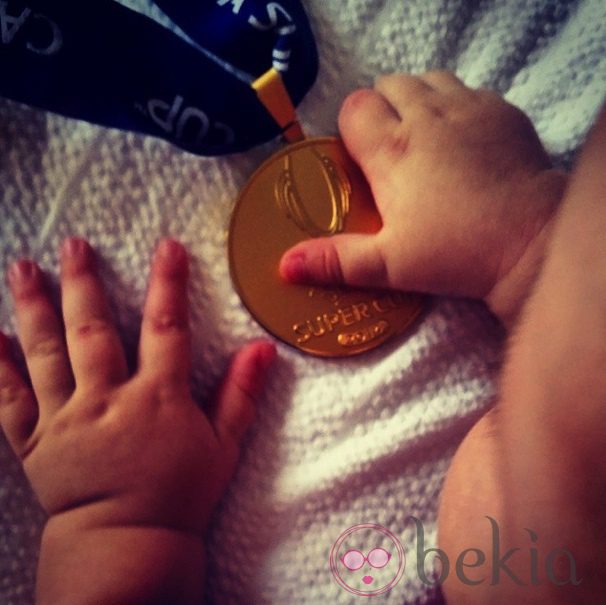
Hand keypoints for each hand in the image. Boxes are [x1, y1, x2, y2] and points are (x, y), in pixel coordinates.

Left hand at [0, 238, 275, 603]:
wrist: (129, 545)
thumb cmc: (181, 493)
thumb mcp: (224, 445)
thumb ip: (242, 394)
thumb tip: (264, 348)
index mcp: (157, 398)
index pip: (165, 328)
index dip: (168, 284)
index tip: (167, 246)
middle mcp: (107, 400)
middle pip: (92, 330)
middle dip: (83, 282)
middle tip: (73, 244)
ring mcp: (65, 419)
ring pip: (45, 354)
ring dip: (33, 307)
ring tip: (22, 267)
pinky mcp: (35, 442)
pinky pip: (10, 400)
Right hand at [280, 71, 567, 323]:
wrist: (530, 242)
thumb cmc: (455, 254)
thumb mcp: (388, 265)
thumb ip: (335, 261)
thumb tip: (284, 265)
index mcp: (392, 150)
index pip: (355, 107)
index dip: (352, 126)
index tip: (361, 156)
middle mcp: (427, 117)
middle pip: (390, 85)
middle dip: (383, 108)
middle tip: (391, 149)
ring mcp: (468, 108)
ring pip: (429, 79)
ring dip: (419, 100)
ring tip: (422, 137)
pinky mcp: (501, 110)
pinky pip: (468, 90)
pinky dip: (457, 105)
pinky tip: (461, 139)